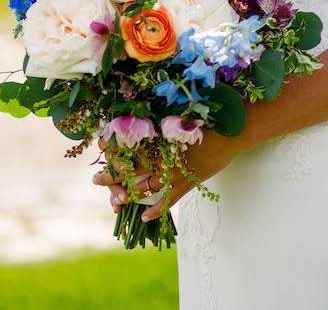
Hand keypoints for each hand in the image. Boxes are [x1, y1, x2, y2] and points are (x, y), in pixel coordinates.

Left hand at [92, 129, 242, 220]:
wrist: (230, 132)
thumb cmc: (206, 120)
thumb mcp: (180, 118)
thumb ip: (161, 122)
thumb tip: (143, 112)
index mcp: (160, 138)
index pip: (130, 146)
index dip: (114, 149)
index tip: (100, 147)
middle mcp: (164, 156)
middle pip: (132, 168)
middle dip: (112, 176)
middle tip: (97, 180)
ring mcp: (175, 171)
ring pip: (146, 186)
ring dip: (129, 194)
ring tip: (115, 201)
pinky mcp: (188, 182)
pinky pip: (168, 199)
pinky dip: (156, 209)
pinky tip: (144, 217)